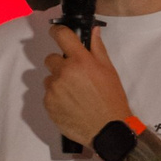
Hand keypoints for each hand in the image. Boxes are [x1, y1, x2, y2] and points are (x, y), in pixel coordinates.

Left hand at [43, 24, 132, 146]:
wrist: (107, 129)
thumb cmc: (111, 99)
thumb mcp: (109, 70)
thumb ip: (98, 49)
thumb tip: (93, 31)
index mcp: (80, 61)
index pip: (61, 35)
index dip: (57, 31)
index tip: (56, 32)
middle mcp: (63, 72)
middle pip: (51, 59)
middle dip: (60, 64)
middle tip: (75, 76)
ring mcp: (53, 89)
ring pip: (49, 79)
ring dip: (58, 82)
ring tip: (74, 94)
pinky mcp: (48, 104)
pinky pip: (48, 95)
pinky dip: (56, 98)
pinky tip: (70, 105)